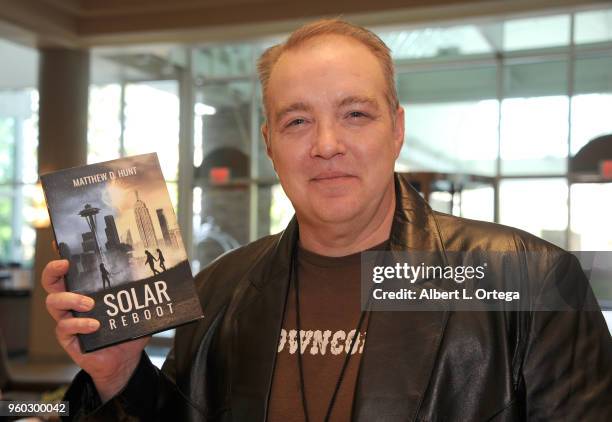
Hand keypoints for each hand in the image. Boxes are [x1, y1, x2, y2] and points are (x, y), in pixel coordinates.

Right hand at [41, 259, 149, 401]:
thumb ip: (143, 294)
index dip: (62, 258)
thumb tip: (162, 278)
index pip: (70, 272)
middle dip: (53, 271)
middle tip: (65, 265)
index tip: (61, 246)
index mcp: (85, 292)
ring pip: (53, 303)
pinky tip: (94, 325)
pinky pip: (65, 328)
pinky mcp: (68, 339)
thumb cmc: (126, 331)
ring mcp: (67, 320)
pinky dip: (80, 324)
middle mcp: (71, 304)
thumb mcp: (136, 309)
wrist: (124, 360)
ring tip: (90, 303)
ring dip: (71, 299)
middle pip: (51, 283)